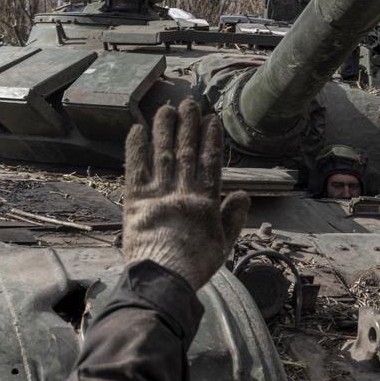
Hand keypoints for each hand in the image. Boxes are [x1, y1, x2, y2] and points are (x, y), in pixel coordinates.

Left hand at [120, 99, 250, 290]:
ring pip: (163, 154)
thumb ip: (234, 218)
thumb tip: (244, 195)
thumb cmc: (195, 264)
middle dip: (188, 126)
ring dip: (164, 129)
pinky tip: (137, 129)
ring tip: (166, 109)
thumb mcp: (223, 244)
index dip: (210, 139)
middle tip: (189, 103)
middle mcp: (183, 191)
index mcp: (205, 201)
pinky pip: (135, 168)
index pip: (210, 162)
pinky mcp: (135, 200)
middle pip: (186, 151)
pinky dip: (136, 147)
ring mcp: (158, 193)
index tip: (211, 120)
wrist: (164, 277)